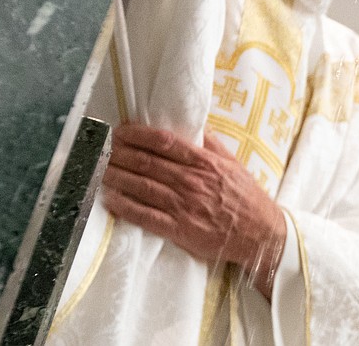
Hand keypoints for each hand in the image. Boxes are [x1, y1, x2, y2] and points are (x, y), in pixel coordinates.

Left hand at [102, 123, 286, 297]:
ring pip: (142, 187)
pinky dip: (125, 207)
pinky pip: (146, 216)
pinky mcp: (179, 229)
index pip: (166, 143)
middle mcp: (192, 181)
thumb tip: (196, 125)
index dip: (139, 135)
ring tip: (100, 168)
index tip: (122, 130)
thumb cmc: (245, 197)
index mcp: (205, 163)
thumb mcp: (233, 164)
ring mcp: (184, 206)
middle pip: (148, 163)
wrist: (258, 233)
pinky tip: (110, 199)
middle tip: (102, 146)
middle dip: (121, 153)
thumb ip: (212, 144)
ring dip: (117, 176)